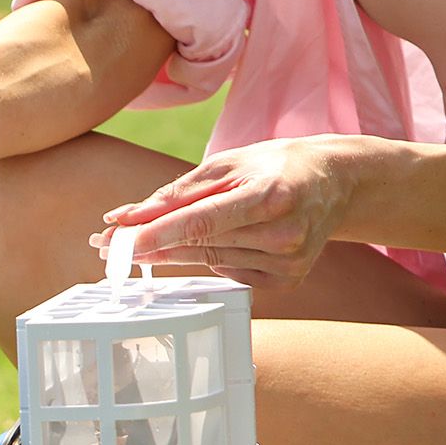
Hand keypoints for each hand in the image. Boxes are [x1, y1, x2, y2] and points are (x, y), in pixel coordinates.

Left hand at [91, 136, 371, 288]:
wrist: (335, 183)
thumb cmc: (274, 165)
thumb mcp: (227, 164)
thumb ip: (177, 192)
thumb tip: (127, 217)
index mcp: (270, 196)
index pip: (202, 223)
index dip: (157, 235)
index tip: (119, 242)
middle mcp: (283, 234)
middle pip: (201, 245)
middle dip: (152, 245)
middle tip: (110, 245)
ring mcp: (288, 262)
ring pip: (211, 262)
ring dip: (177, 253)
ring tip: (154, 241)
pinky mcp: (287, 281)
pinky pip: (231, 273)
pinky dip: (216, 257)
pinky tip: (226, 240)